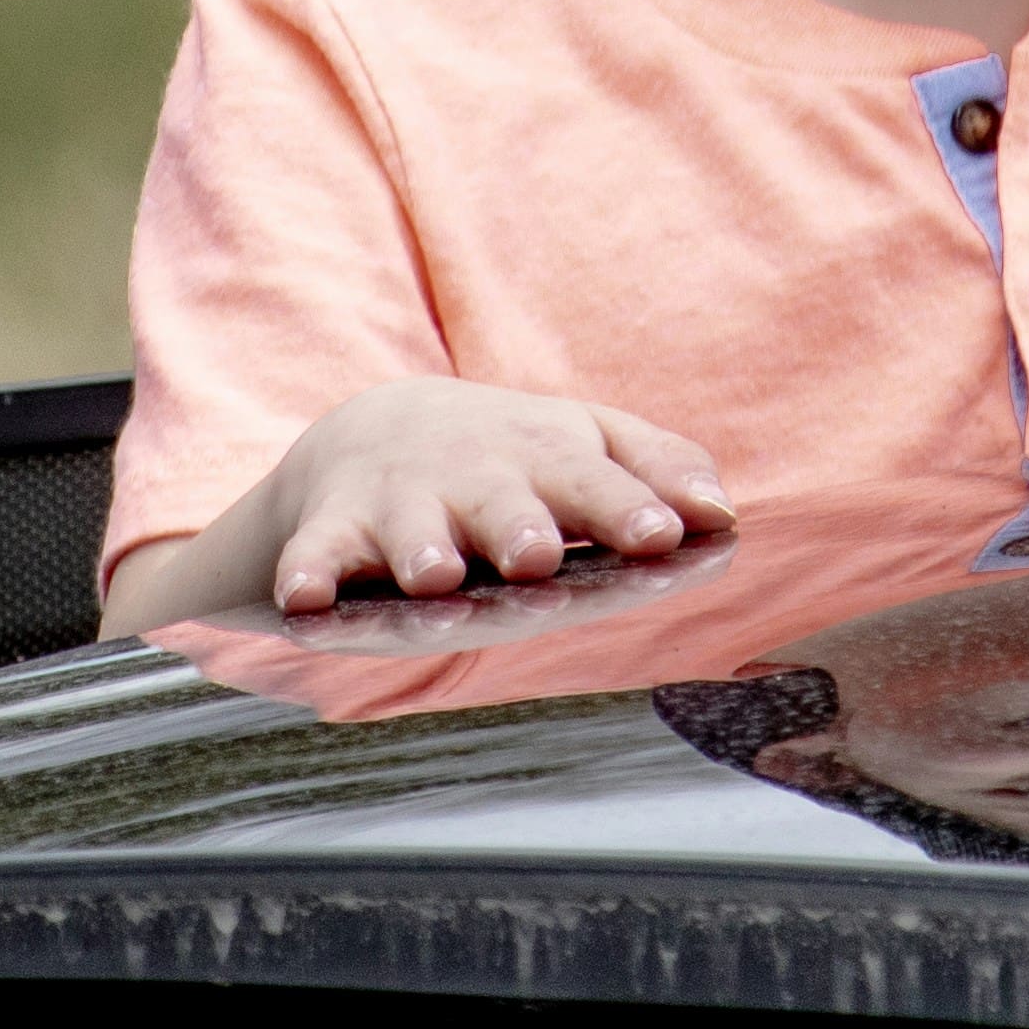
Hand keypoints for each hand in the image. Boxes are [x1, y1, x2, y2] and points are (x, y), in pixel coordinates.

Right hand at [233, 379, 739, 617]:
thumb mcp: (586, 444)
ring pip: (409, 529)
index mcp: (546, 460)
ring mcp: (401, 505)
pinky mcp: (331, 532)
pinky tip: (304, 598)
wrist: (376, 429)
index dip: (626, 507)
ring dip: (419, 549)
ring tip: (432, 576)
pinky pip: (314, 554)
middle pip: (498, 500)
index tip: (664, 534)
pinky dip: (305, 573)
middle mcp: (474, 480)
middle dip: (515, 524)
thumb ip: (658, 472)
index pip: (594, 482)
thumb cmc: (512, 456)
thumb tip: (724, 516)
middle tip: (535, 555)